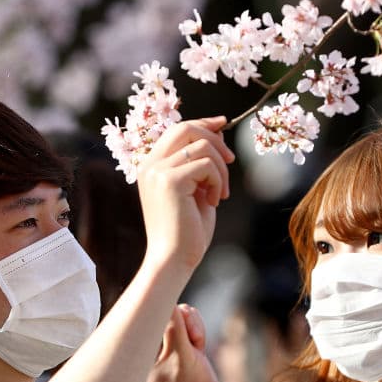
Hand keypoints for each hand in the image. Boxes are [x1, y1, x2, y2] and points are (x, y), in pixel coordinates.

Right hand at [135, 117, 234, 276]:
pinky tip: (213, 202)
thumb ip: (203, 162)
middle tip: (231, 161)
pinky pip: (206, 164)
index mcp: (152, 165)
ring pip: (202, 146)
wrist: (174, 259)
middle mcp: (150, 164)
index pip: (177, 129)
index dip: (202, 123)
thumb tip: (218, 133)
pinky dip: (217, 181)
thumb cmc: (187, 230)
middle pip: (186, 128)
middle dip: (215, 139)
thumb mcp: (197, 189)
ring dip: (221, 169)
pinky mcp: (170, 180)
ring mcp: (157, 171)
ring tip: (220, 194)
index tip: (223, 123)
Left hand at [147, 304, 219, 381]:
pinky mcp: (181, 339)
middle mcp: (152, 340)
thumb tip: (167, 303)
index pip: (154, 312)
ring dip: (196, 329)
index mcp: (143, 345)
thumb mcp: (181, 359)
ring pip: (184, 314)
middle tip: (193, 342)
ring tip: (197, 350)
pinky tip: (199, 350)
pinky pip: (191, 321)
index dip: (174, 314)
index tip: (184, 327)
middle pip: (171, 309)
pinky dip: (199, 332)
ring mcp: (167, 339)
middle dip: (188, 322)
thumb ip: (175, 330)